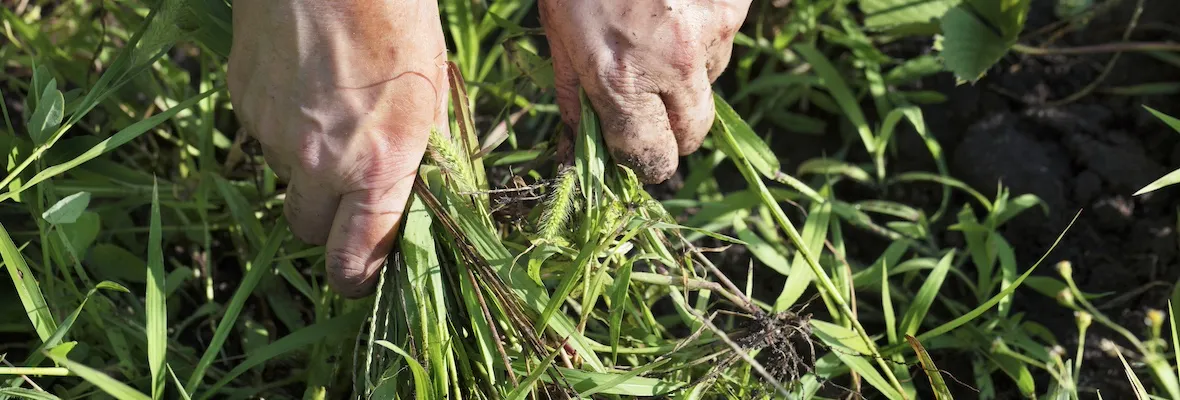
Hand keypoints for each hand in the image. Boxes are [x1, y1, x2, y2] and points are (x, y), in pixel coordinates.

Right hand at [227, 0, 448, 296]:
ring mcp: (274, 136)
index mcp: (379, 166)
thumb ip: (417, 155)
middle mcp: (321, 164)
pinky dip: (282, 127)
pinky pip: (262, 138)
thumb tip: (411, 194)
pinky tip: (304, 85)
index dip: (358, 279)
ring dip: (305, 167)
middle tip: (345, 192)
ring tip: (331, 112)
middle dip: (325, 223)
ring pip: (285, 180)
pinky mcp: (244, 105)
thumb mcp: (432, 93)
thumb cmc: (397, 18)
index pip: (355, 259)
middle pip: (308, 232)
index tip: (362, 278)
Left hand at [539, 0, 750, 182]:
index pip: (651, 158)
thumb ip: (574, 94)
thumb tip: (577, 147)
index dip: (644, 161)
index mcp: (620, 79)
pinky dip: (703, 29)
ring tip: (653, 26)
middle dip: (672, 127)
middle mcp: (674, 64)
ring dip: (686, 70)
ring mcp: (714, 30)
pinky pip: (724, 36)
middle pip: (693, 133)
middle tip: (649, 102)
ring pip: (710, 80)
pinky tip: (674, 3)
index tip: (637, 153)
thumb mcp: (557, 28)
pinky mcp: (736, 2)